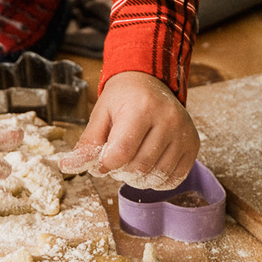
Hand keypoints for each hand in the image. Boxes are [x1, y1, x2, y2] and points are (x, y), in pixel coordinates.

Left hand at [57, 70, 199, 188]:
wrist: (151, 81)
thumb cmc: (123, 98)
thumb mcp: (101, 113)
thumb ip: (87, 142)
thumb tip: (68, 166)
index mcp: (142, 108)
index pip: (121, 153)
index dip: (104, 165)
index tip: (99, 162)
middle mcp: (168, 120)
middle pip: (139, 167)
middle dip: (120, 171)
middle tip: (115, 161)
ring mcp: (183, 133)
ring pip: (157, 176)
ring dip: (138, 178)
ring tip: (130, 163)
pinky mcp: (193, 144)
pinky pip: (174, 178)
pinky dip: (157, 180)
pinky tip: (148, 166)